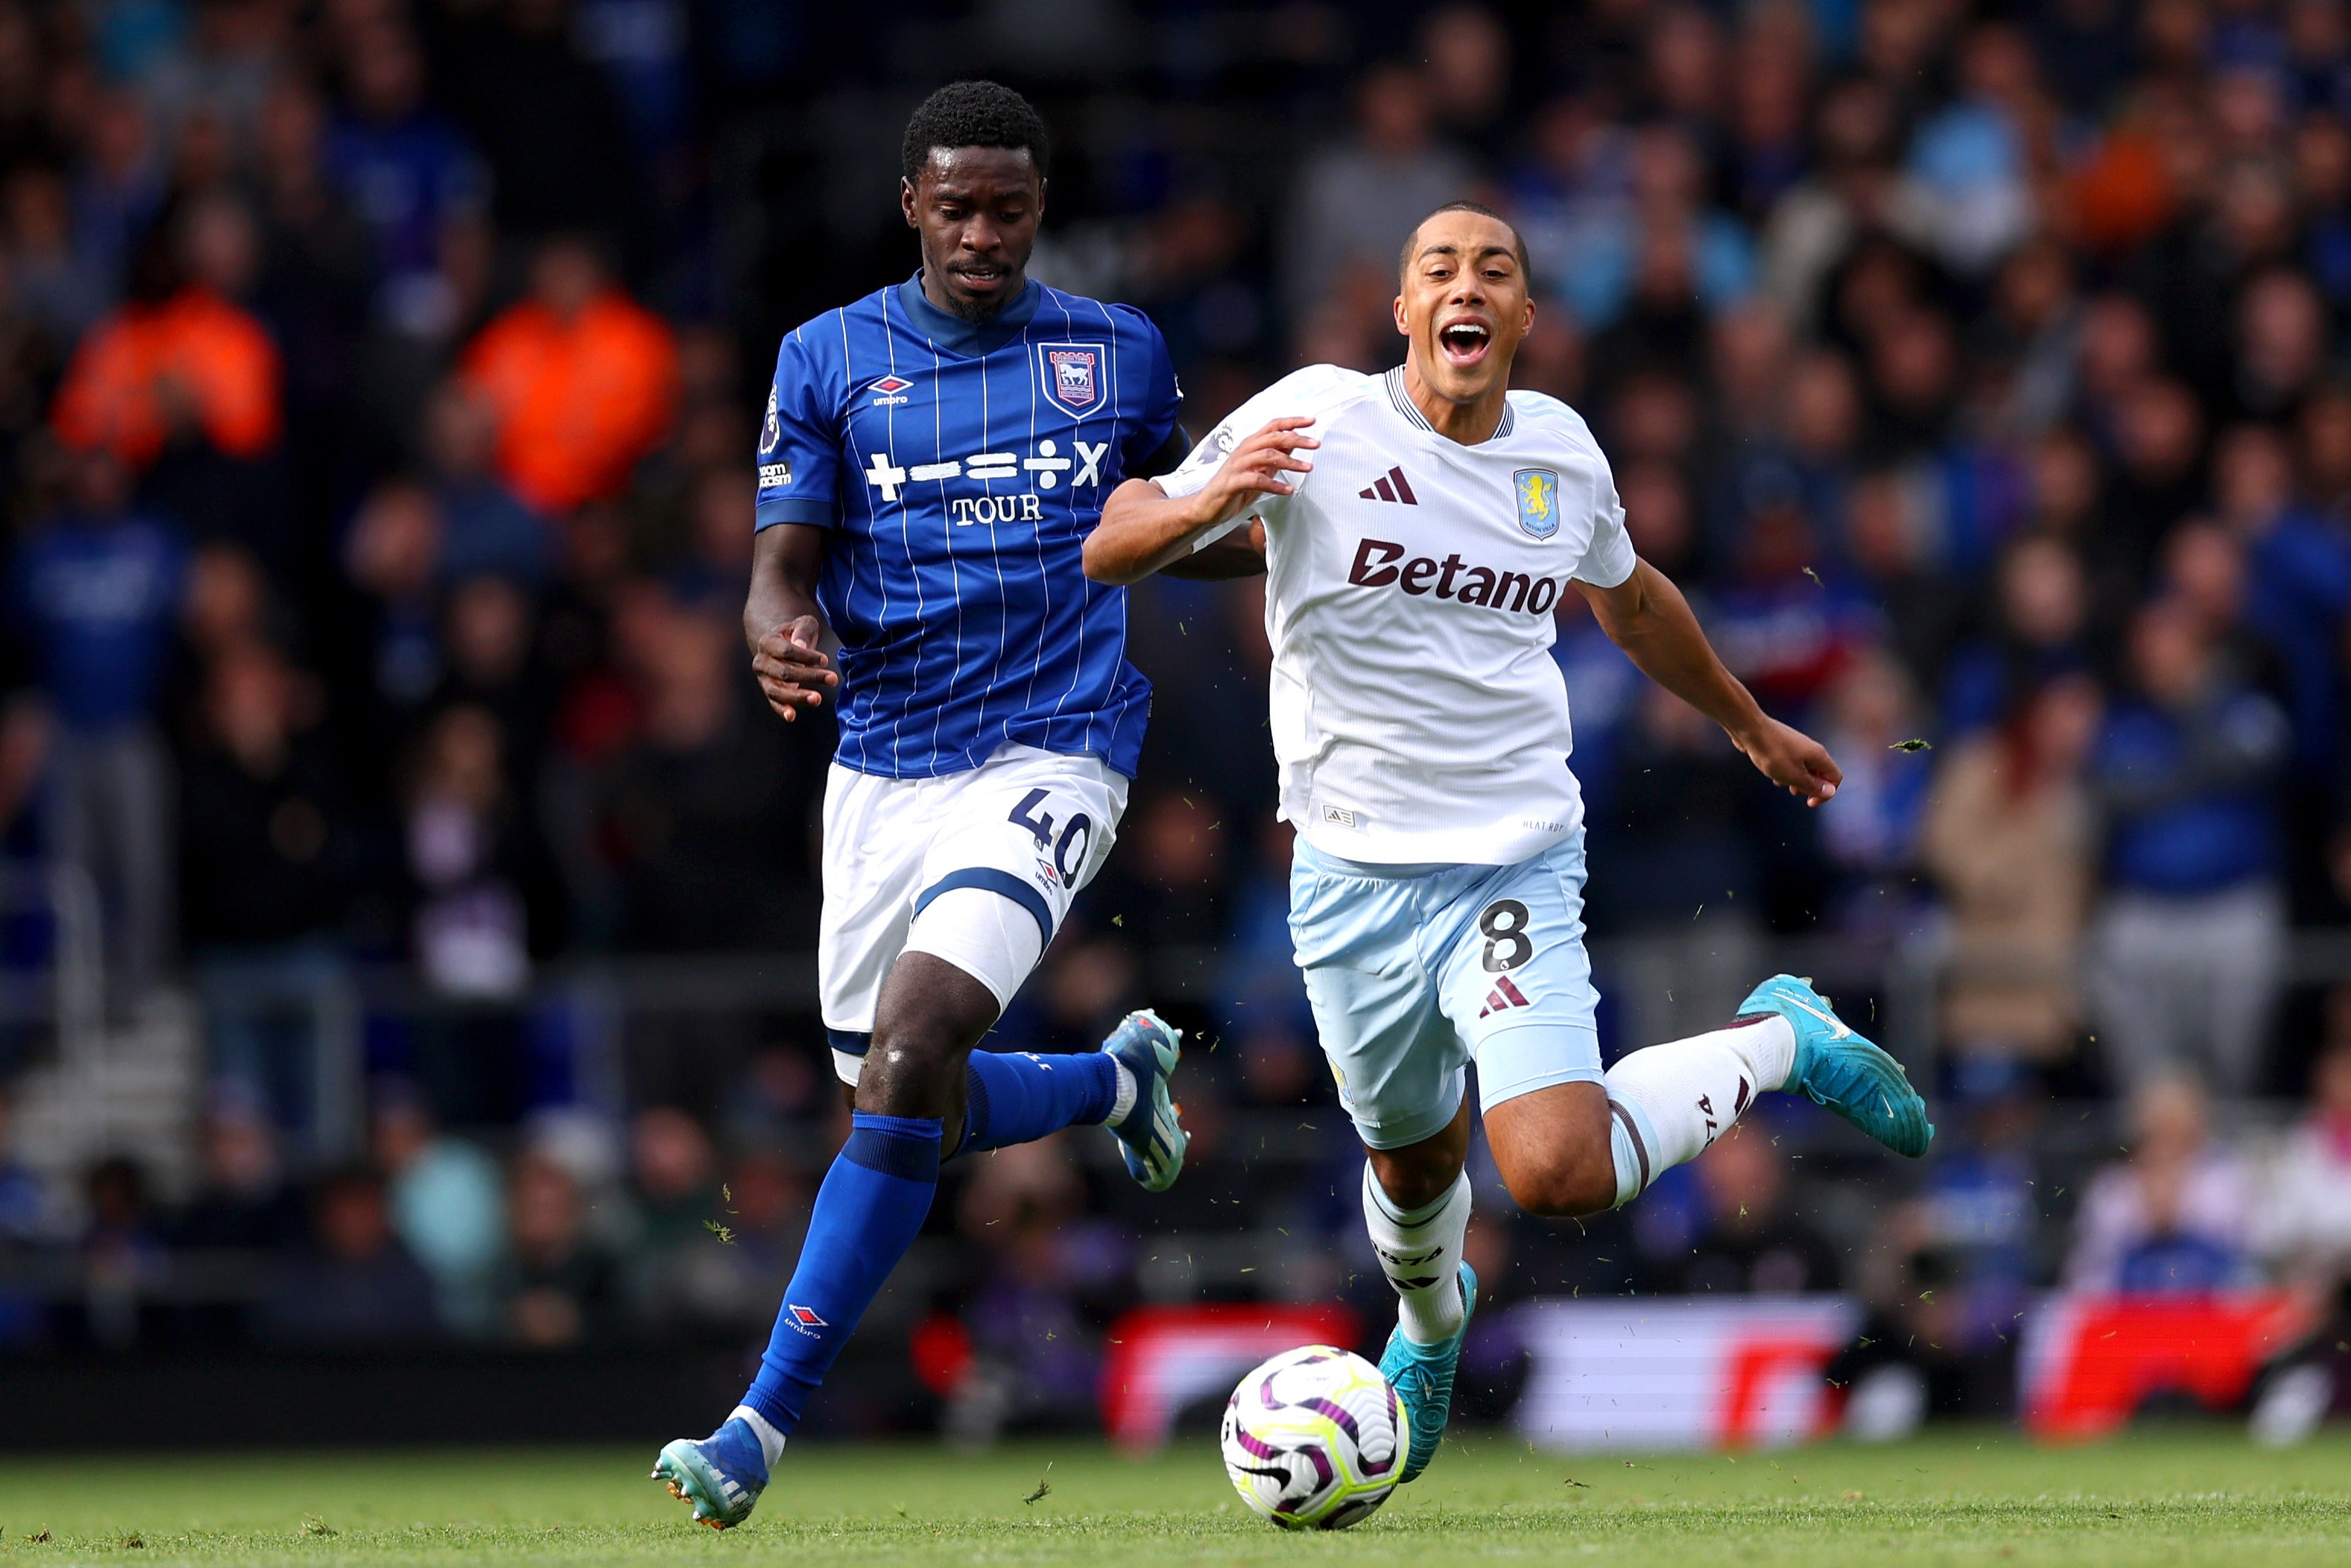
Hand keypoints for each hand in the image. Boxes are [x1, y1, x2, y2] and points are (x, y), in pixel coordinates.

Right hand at [751, 614, 837, 721]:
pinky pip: (773, 703)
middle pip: (784, 672)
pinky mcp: (769, 692)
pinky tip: (791, 716)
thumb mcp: (802, 624)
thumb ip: (802, 631)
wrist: (780, 645)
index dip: (806, 656)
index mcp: (767, 642)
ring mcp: (763, 679)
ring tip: (818, 699)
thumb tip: (800, 645)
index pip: (786, 651)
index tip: (825, 660)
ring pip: (777, 691)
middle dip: (809, 676)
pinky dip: (781, 710)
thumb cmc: (796, 634)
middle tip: (833, 679)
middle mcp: (761, 661)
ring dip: (798, 696)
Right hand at [1194, 417, 1317, 524]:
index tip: (1311, 421)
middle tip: (1316, 444)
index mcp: (1249, 446)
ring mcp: (1236, 466)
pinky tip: (1288, 491)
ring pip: (1266, 456)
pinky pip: (1256, 480)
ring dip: (1290, 461)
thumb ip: (1273, 461)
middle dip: (1297, 439)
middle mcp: (1243, 451)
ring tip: (1308, 468)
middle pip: (1272, 437)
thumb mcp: (1258, 472)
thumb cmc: (1232, 490)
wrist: (1205, 508)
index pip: (1273, 427)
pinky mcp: (1231, 483)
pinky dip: (1274, 485)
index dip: (1292, 422)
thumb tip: (1292, 449)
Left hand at [1733, 715, 1841, 806]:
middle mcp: (1811, 750)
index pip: (1835, 778)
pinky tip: (1771, 772)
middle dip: (1807, 787)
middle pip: (1819, 774)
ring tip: (1779, 780)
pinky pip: (1790, 764)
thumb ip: (1813, 785)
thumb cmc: (1773, 753)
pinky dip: (1784, 771)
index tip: (1809, 802)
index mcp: (1819, 756)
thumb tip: (1830, 791)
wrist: (1751, 731)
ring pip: (1803, 770)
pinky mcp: (1784, 746)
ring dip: (1793, 780)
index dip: (1826, 793)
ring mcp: (1797, 747)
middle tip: (1792, 791)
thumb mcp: (1794, 776)